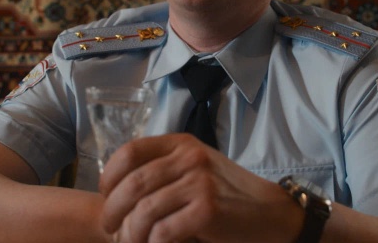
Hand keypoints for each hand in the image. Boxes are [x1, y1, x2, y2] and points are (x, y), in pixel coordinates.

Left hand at [98, 133, 303, 242]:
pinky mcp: (208, 210)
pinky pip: (163, 232)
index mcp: (181, 144)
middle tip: (110, 228)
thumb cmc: (228, 195)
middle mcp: (190, 158)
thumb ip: (163, 169)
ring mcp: (200, 183)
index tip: (106, 197)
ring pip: (144, 211)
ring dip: (130, 234)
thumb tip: (116, 189)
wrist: (271, 213)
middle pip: (132, 184)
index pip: (130, 152)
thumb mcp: (196, 169)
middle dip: (113, 211)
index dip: (109, 176)